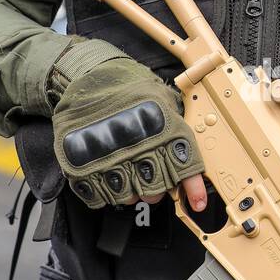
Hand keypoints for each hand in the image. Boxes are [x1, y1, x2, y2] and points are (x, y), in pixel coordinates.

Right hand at [53, 57, 204, 207]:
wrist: (90, 76)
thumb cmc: (128, 88)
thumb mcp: (162, 100)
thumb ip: (176, 124)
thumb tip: (187, 146)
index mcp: (163, 135)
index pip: (184, 171)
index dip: (192, 190)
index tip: (196, 204)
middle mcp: (139, 151)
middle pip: (155, 192)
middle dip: (155, 188)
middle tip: (148, 175)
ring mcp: (111, 162)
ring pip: (128, 197)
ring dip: (128, 189)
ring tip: (124, 169)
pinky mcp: (84, 169)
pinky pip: (100, 196)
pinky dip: (103, 190)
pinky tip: (105, 173)